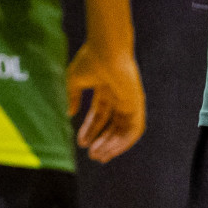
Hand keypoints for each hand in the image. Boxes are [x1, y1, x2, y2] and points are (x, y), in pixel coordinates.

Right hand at [65, 42, 145, 163]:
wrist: (106, 51)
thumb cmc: (90, 60)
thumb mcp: (75, 81)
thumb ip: (72, 97)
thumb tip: (69, 113)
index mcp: (106, 88)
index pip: (100, 114)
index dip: (91, 129)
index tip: (81, 143)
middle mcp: (120, 95)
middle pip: (112, 125)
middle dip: (102, 141)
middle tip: (92, 156)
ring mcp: (130, 100)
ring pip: (123, 130)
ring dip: (111, 145)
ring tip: (98, 156)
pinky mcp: (137, 104)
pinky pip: (134, 129)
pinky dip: (123, 142)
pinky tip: (110, 150)